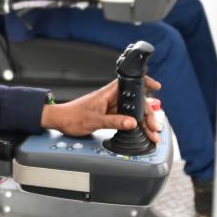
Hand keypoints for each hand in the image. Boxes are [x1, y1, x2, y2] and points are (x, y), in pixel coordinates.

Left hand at [41, 76, 161, 142]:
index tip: (156, 86)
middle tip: (155, 126)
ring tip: (151, 133)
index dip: (144, 83)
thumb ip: (115, 121)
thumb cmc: (72, 116)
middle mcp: (110, 98)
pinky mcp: (108, 114)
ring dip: (142, 122)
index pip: (130, 84)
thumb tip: (132, 123)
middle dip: (147, 114)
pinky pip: (124, 118)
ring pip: (131, 112)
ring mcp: (110, 107)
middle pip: (134, 102)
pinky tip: (140, 131)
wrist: (59, 121)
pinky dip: (133, 125)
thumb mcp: (95, 121)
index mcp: (108, 93)